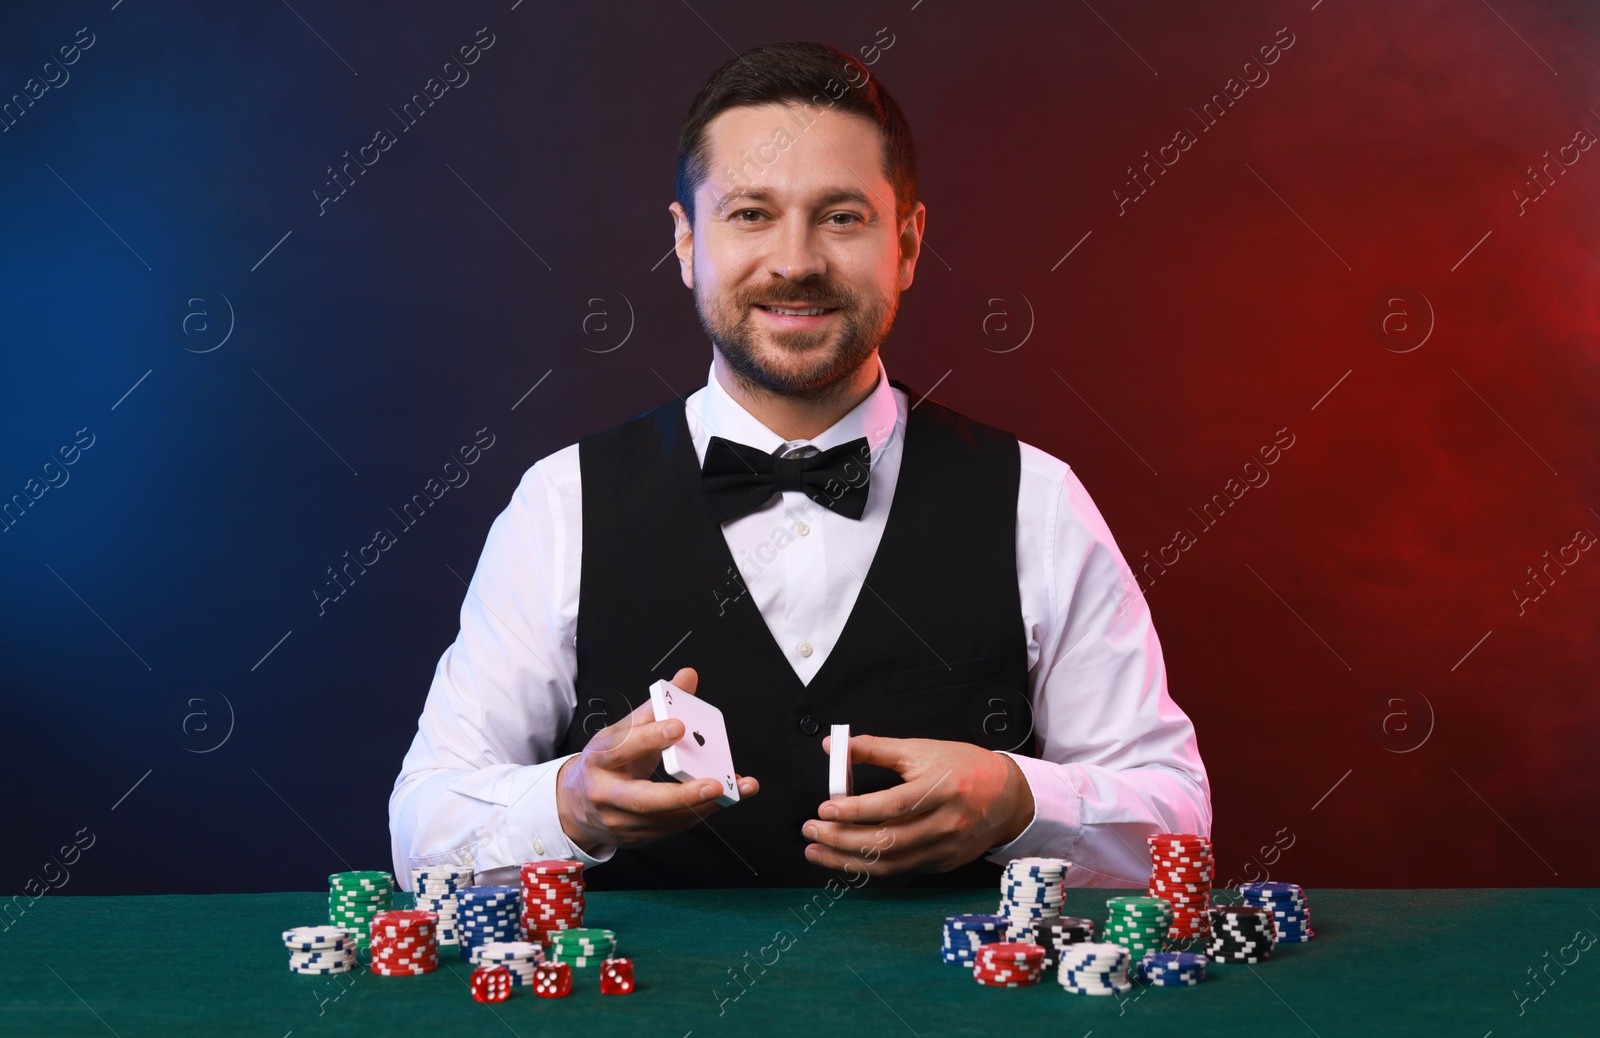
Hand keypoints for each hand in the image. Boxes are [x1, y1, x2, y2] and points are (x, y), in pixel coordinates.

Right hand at [556, 667, 758, 854]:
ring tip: (733, 789)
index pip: (623, 748)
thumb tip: (687, 677)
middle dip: (682, 794)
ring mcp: (620, 821)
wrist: (577, 805)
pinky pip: (672, 828)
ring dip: (702, 805)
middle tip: (715, 783)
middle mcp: (606, 794)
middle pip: (644, 799)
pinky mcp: (636, 838)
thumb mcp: (621, 730)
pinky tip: (721, 799)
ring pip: (665, 818)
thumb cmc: (606, 762)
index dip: (650, 737)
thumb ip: (657, 706)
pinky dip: (699, 813)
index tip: (679, 727)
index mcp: (599, 759)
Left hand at [801, 734, 1033, 875]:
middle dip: (842, 840)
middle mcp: (946, 824)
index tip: (825, 809)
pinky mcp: (944, 864)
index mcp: (941, 789)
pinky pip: (901, 869)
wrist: (1009, 797)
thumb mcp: (921, 749)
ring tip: (817, 851)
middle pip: (887, 841)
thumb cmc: (963, 767)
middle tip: (810, 831)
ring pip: (891, 863)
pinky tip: (847, 859)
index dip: (856, 810)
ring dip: (848, 861)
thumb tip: (832, 746)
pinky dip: (870, 866)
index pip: (892, 806)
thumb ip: (875, 749)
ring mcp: (946, 849)